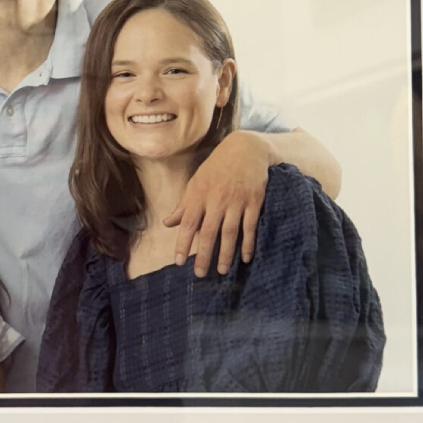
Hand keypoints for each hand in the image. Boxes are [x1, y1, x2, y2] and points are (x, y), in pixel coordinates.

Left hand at [163, 131, 272, 275]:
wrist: (245, 148)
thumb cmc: (216, 167)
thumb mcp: (196, 182)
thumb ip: (183, 205)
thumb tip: (168, 223)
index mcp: (199, 194)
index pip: (189, 223)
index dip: (183, 242)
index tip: (179, 261)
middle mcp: (216, 199)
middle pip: (209, 232)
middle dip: (204, 255)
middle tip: (201, 274)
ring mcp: (236, 201)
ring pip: (230, 232)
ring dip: (226, 253)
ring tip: (222, 270)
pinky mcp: (254, 201)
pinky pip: (250, 226)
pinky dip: (248, 243)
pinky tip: (245, 257)